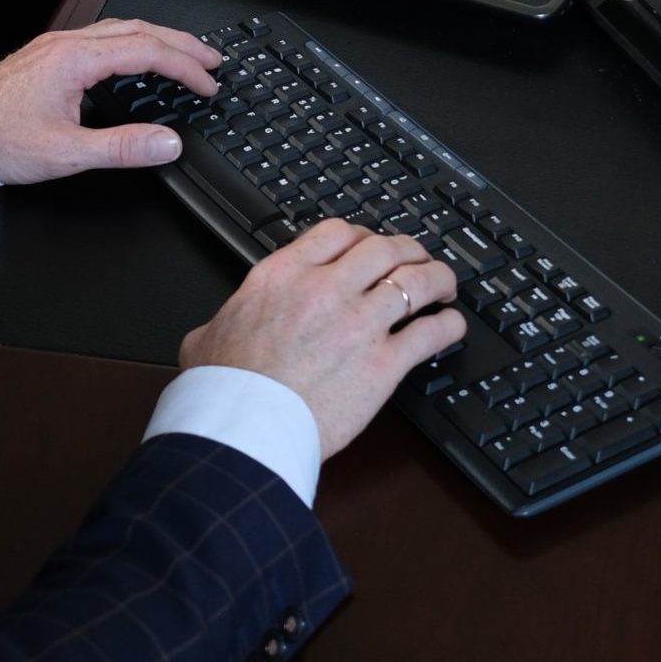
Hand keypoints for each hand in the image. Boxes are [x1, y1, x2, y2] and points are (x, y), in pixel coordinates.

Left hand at [0, 18, 221, 185]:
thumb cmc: (2, 141)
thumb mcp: (67, 153)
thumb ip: (122, 147)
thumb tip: (168, 143)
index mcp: (75, 60)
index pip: (146, 51)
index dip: (184, 66)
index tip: (208, 84)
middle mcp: (68, 44)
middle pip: (139, 29)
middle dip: (181, 43)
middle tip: (213, 60)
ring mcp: (58, 46)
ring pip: (121, 29)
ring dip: (159, 39)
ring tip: (185, 55)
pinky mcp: (51, 55)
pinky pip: (104, 37)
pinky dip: (134, 43)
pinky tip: (140, 58)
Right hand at [180, 221, 467, 460]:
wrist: (242, 428)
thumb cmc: (225, 389)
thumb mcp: (207, 337)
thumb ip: (224, 321)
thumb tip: (214, 331)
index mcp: (283, 276)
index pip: (337, 233)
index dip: (362, 235)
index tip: (370, 245)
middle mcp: (326, 290)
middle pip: (384, 249)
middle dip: (407, 250)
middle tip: (416, 258)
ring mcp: (358, 324)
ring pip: (416, 281)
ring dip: (437, 278)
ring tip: (446, 285)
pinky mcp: (383, 364)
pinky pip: (430, 333)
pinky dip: (447, 326)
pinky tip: (452, 327)